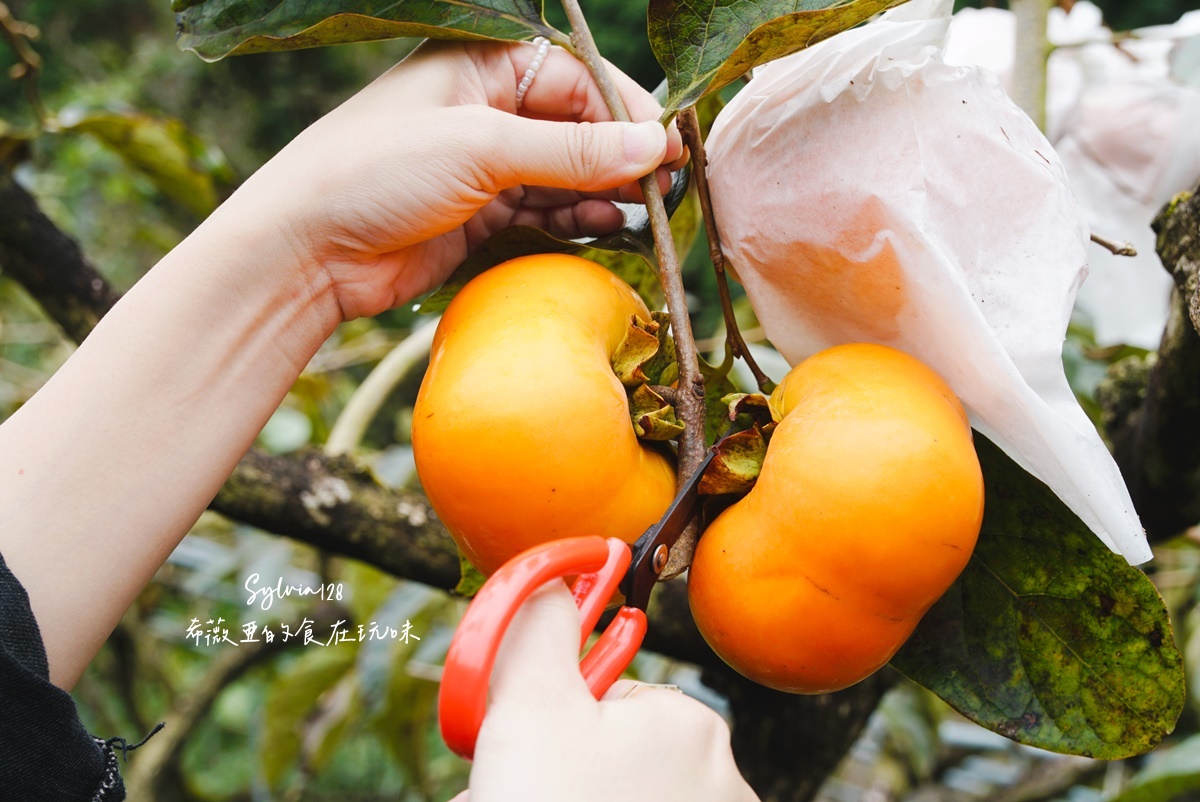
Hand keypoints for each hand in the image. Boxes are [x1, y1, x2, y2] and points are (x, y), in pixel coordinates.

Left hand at [225, 39, 684, 321]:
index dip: (629, 116)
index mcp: (484, 63)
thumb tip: (654, 145)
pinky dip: (576, 221)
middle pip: (581, 128)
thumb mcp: (482, 148)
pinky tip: (602, 229)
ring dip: (603, 195)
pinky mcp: (484, 213)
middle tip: (662, 192)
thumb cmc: (375, 170)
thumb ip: (572, 149)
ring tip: (634, 216)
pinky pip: (548, 211)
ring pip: (569, 174)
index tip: (670, 152)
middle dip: (621, 160)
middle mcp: (490, 107)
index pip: (581, 80)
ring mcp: (487, 163)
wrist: (307, 251)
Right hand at [448, 583, 759, 801]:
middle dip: (551, 777)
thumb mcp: (530, 707)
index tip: (519, 759)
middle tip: (514, 800)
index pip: (601, 700)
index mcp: (688, 725)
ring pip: (616, 801)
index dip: (544, 724)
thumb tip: (550, 576)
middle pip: (606, 759)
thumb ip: (538, 628)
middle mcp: (718, 780)